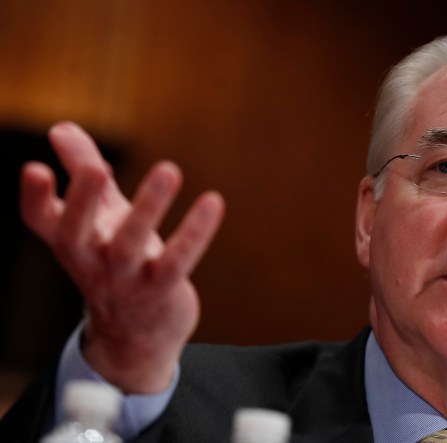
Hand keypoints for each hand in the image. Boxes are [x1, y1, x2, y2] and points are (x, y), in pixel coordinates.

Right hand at [19, 121, 224, 393]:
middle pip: (77, 233)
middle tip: (97, 169)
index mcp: (71, 242)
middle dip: (84, 201)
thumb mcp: (98, 217)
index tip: (35, 169)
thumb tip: (61, 127)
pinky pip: (178, 260)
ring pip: (130, 245)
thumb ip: (82, 170)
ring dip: (148, 207)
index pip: (41, 221)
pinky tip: (213, 201)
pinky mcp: (162, 289)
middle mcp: (91, 261)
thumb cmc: (115, 261)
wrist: (137, 334)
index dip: (35, 198)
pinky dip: (195, 232)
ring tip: (169, 169)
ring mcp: (125, 279)